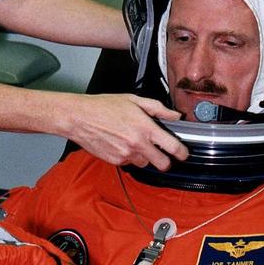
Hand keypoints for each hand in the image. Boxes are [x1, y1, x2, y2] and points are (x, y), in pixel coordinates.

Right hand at [66, 93, 187, 170]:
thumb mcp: (134, 100)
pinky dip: (130, 156)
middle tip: (163, 154)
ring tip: (137, 143)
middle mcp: (137, 144)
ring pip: (145, 163)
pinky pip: (130, 163)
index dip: (182, 153)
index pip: (172, 147)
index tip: (183, 153)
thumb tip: (175, 116)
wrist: (79, 118)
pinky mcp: (116, 161)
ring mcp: (126, 154)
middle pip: (162, 164)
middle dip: (166, 161)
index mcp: (145, 128)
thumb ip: (158, 109)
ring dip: (145, 157)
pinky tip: (123, 144)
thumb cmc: (103, 106)